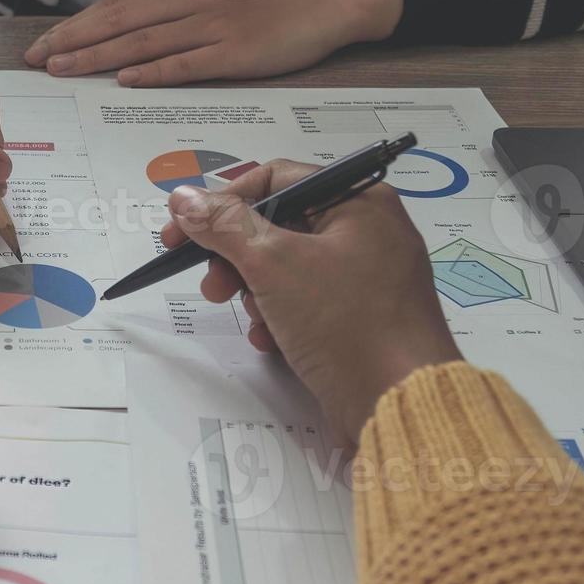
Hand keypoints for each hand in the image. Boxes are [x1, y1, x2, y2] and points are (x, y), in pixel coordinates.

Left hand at [24, 0, 403, 86]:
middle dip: (73, 42)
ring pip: (144, 42)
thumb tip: (133, 30)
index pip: (117, 5)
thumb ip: (176, 5)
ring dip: (99, 57)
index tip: (44, 43)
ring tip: (64, 69)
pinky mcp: (237, 52)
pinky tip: (125, 79)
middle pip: (120, 22)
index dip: (77, 25)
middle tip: (36, 61)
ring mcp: (213, 26)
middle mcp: (191, 0)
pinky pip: (187, 62)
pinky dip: (153, 71)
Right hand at [160, 159, 460, 440]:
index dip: (224, 202)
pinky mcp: (361, 318)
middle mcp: (368, 232)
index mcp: (360, 201)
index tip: (184, 228)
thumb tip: (186, 198)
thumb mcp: (275, 264)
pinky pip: (307, 303)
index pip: (277, 179)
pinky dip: (281, 318)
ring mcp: (367, 277)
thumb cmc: (352, 325)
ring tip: (253, 316)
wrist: (399, 404)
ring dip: (257, 291)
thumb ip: (224, 226)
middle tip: (212, 283)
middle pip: (279, 225)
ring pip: (289, 269)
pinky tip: (272, 340)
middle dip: (238, 256)